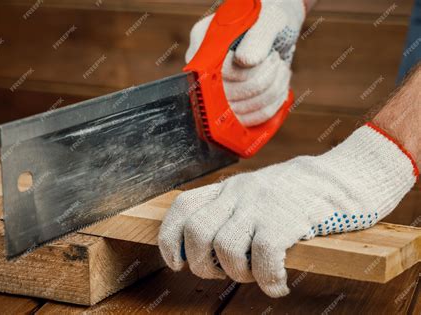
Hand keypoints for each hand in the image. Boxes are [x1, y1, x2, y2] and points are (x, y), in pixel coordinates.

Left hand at [158, 124, 416, 296]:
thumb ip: (233, 211)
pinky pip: (263, 256)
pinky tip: (278, 283)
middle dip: (204, 266)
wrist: (346, 176)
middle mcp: (240, 192)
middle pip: (197, 233)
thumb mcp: (258, 194)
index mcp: (229, 188)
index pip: (182, 208)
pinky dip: (267, 279)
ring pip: (226, 248)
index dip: (170, 239)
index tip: (176, 262)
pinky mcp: (288, 217)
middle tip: (228, 274)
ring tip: (258, 276)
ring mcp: (263, 203)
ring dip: (238, 274)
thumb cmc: (300, 194)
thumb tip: (207, 245)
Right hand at [185, 0, 305, 126]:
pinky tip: (279, 85)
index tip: (271, 58)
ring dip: (271, 92)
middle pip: (227, 97)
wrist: (277, 26)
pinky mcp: (233, 105)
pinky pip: (250, 119)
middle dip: (263, 81)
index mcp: (202, 44)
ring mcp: (217, 90)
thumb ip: (257, 37)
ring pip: (240, 112)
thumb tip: (245, 61)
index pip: (212, 75)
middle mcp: (204, 70)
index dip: (243, 76)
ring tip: (280, 69)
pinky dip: (272, 105)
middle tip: (276, 59)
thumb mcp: (268, 19)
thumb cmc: (270, 15)